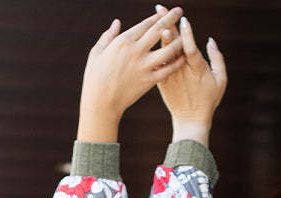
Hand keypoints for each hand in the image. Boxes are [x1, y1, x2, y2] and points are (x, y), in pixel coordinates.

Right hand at [77, 9, 186, 142]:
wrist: (100, 103)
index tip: (164, 11)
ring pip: (168, 49)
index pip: (145, 24)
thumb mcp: (97, 52)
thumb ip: (108, 36)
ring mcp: (144, 66)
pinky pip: (168, 69)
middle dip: (171, 18)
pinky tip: (183, 58)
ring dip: (178, 40)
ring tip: (185, 36)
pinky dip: (177, 63)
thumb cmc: (94, 77)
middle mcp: (136, 51)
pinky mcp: (149, 81)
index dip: (156, 16)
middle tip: (180, 11)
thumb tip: (117, 22)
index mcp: (124, 41)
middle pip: (159, 30)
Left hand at [154, 11, 226, 143]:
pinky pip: (156, 62)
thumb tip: (210, 41)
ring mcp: (170, 74)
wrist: (190, 120)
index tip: (183, 19)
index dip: (186, 34)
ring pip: (163, 50)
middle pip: (173, 43)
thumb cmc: (208, 100)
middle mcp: (181, 69)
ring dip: (158, 33)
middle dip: (167, 24)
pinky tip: (148, 37)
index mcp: (196, 68)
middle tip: (160, 9)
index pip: (189, 47)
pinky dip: (153, 49)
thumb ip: (218, 59)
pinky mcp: (161, 80)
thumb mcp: (220, 81)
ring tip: (154, 18)